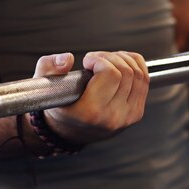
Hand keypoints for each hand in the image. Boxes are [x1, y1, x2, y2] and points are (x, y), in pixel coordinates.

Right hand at [32, 51, 149, 143]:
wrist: (71, 131)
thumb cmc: (58, 105)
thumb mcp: (43, 84)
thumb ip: (49, 67)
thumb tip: (68, 59)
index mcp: (90, 112)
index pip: (110, 74)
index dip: (100, 59)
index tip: (87, 62)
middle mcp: (112, 117)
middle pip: (126, 72)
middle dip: (110, 57)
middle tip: (96, 60)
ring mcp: (128, 117)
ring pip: (138, 75)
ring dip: (123, 60)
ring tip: (106, 61)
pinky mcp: (137, 113)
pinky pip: (145, 81)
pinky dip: (135, 65)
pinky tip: (120, 64)